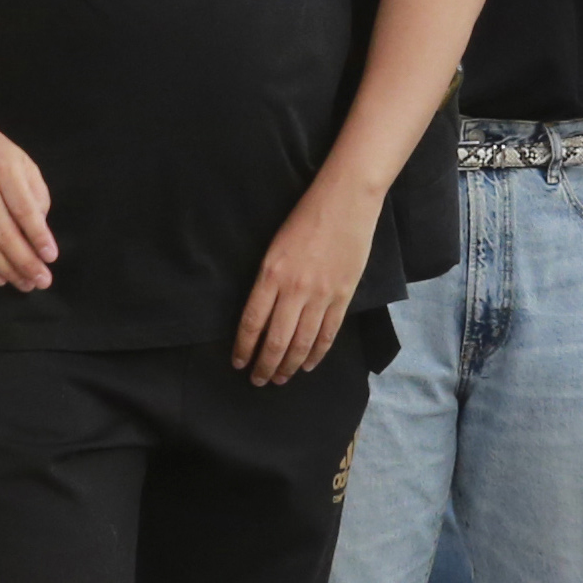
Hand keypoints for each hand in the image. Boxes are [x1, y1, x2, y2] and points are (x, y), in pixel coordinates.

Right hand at [0, 117, 56, 293]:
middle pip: (5, 234)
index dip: (39, 236)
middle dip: (26, 262)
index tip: (51, 256)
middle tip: (43, 280)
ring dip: (7, 270)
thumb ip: (35, 193)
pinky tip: (0, 278)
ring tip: (26, 283)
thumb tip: (40, 230)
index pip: (24, 210)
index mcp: (4, 171)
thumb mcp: (22, 160)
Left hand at [234, 171, 380, 385]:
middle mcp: (294, 289)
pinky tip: (308, 365)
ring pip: (302, 342)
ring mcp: (321, 295)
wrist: (345, 201)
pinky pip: (328, 333)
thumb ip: (268, 281)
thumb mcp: (274, 247)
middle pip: (276, 340)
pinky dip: (317, 353)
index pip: (252, 322)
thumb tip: (261, 315)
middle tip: (257, 380)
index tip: (238, 362)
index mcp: (271, 274)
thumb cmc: (305, 217)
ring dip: (289, 366)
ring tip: (280, 379)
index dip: (244, 347)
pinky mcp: (343, 295)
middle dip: (265, 365)